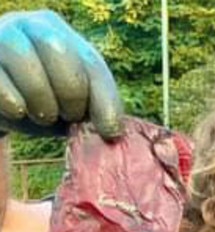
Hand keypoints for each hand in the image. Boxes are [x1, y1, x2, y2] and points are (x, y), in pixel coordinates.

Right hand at [0, 10, 122, 137]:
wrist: (0, 101)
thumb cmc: (43, 99)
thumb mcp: (72, 100)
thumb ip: (94, 107)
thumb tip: (112, 131)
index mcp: (59, 32)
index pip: (91, 62)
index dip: (104, 100)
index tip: (110, 131)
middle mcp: (28, 26)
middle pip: (57, 48)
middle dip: (71, 93)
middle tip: (69, 115)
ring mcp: (1, 38)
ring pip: (25, 61)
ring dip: (42, 101)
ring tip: (43, 114)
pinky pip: (0, 83)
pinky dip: (15, 104)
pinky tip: (19, 110)